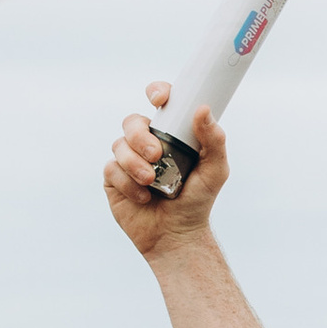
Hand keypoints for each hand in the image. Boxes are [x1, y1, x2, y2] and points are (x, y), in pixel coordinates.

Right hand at [104, 93, 225, 257]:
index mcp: (170, 133)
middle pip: (132, 121)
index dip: (157, 92)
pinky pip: (111, 169)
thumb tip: (203, 109)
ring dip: (135, 164)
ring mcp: (128, 159)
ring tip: (152, 182)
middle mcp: (147, 142)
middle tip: (157, 156)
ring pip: (119, 145)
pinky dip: (128, 183)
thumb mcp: (215, 171)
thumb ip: (214, 140)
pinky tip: (144, 198)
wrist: (176, 235)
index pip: (160, 103)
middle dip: (141, 137)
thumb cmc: (198, 201)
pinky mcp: (113, 178)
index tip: (160, 99)